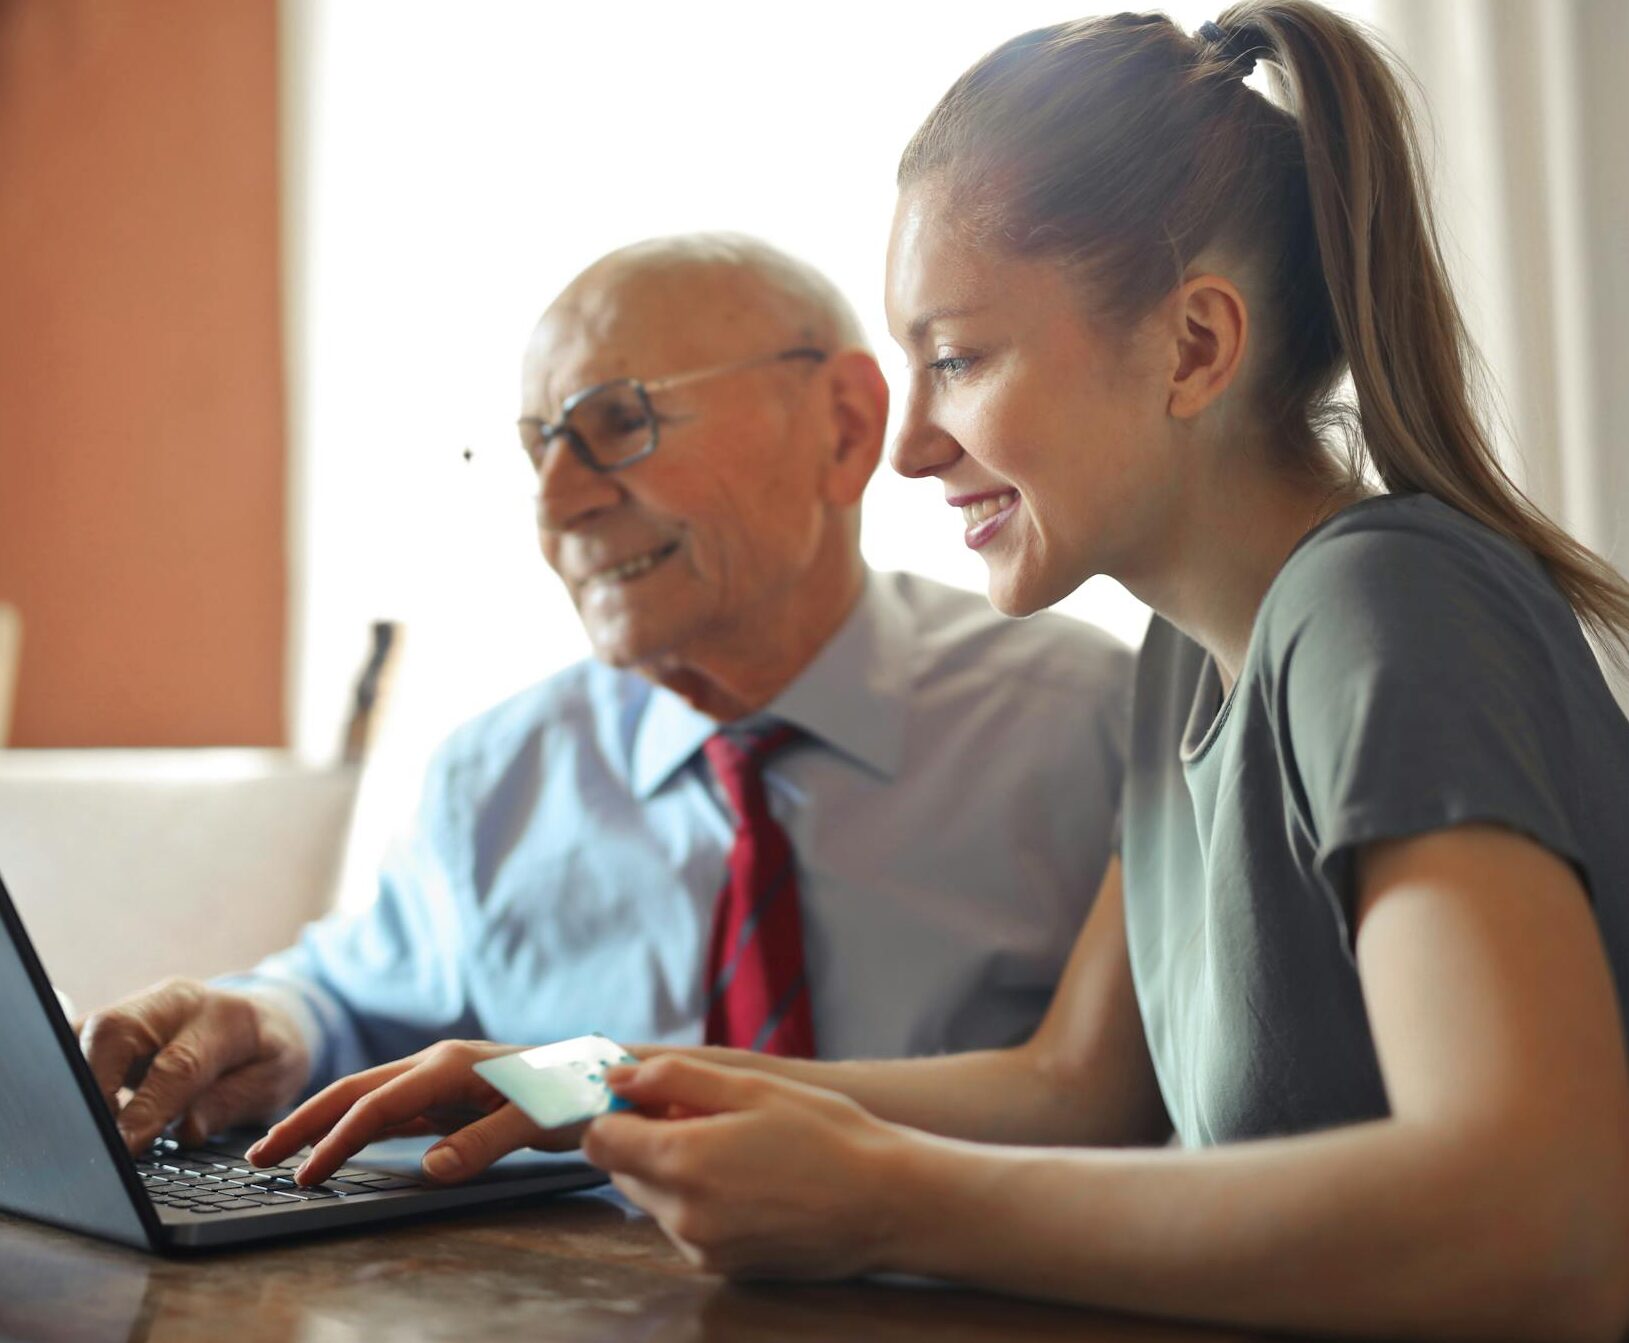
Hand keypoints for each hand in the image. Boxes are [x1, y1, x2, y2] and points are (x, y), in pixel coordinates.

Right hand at [77, 977, 311, 1152]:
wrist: (262, 1019)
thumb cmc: (267, 1054)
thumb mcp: (273, 1081)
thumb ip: (231, 1103)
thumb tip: (187, 1129)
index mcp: (224, 1017)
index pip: (178, 1064)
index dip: (147, 1108)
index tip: (125, 1146)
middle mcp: (174, 1003)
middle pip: (115, 1032)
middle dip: (95, 1086)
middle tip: (94, 1137)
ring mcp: (139, 1007)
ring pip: (88, 1033)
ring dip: (77, 1081)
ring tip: (83, 1128)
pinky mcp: (113, 1021)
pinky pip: (79, 1040)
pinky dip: (70, 1073)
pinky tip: (75, 1108)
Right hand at [247, 1039, 577, 1185]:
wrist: (602, 1075)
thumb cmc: (573, 1093)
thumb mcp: (536, 1121)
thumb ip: (484, 1142)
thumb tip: (429, 1169)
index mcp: (450, 1065)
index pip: (378, 1105)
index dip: (338, 1141)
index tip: (305, 1175)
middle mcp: (437, 1064)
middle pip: (355, 1091)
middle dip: (305, 1122)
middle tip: (258, 1157)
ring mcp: (439, 1078)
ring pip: (367, 1098)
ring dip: (323, 1123)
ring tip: (281, 1153)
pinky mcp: (446, 1094)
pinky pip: (390, 1110)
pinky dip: (355, 1126)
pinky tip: (336, 1144)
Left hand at [583, 1054, 911, 1279]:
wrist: (885, 1203)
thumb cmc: (826, 1135)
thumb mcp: (752, 1087)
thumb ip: (674, 1078)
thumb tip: (617, 1077)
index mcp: (682, 1162)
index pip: (599, 1140)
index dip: (617, 1110)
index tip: (648, 1095)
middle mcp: (681, 1215)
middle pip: (622, 1169)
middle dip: (647, 1138)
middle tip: (703, 1115)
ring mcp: (700, 1248)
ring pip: (653, 1198)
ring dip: (674, 1170)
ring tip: (735, 1148)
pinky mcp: (719, 1267)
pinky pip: (683, 1225)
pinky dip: (698, 1200)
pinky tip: (748, 1181)